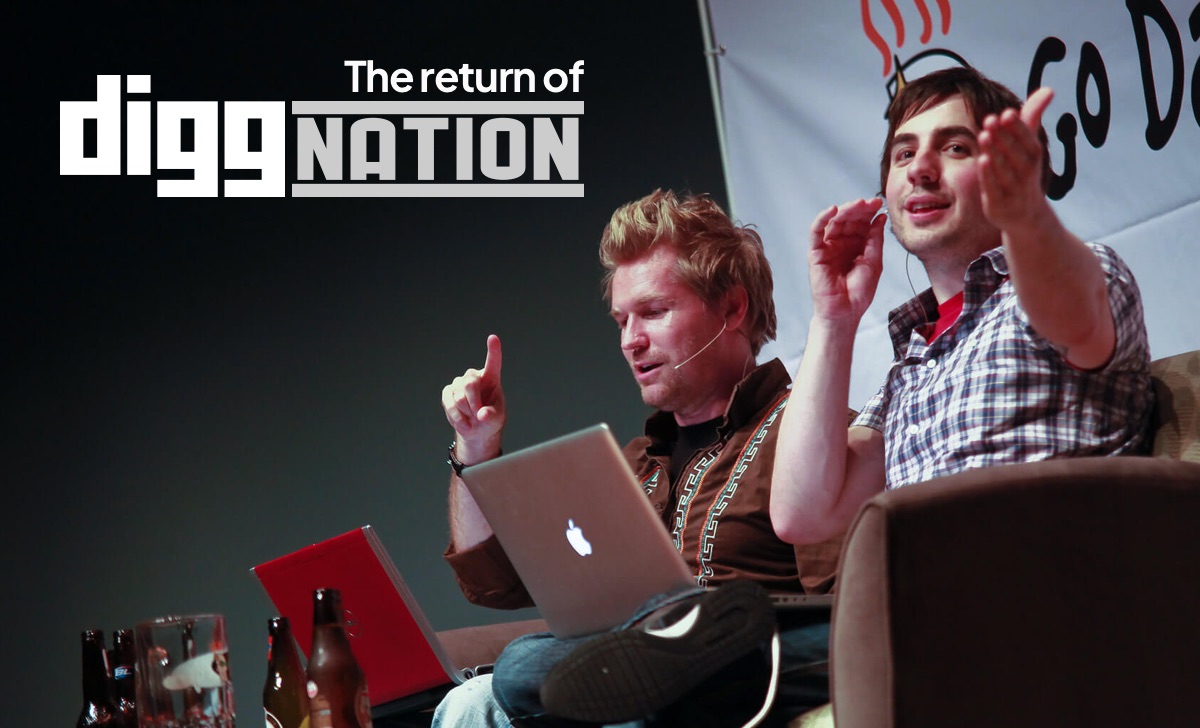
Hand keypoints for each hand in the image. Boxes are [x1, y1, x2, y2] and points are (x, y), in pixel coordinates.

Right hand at [441, 335, 505, 461]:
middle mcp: (474, 377)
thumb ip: (491, 416)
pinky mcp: (447, 392)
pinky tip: (463, 422)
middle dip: (474, 403)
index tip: (493, 338)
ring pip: (459, 396)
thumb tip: (482, 414)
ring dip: (466, 412)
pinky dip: (456, 416)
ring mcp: (459, 383)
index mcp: (491, 378)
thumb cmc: (489, 420)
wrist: (476, 430)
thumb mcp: (496, 420)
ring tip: (472, 420)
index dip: (493, 350)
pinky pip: (448, 402)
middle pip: (470, 384)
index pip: (493, 361)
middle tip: (479, 416)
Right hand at [807, 198, 886, 322]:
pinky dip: (822, 218)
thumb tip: (880, 218)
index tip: (879, 204)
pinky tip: (833, 210)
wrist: (845, 311)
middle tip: (870, 202)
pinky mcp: (816, 253)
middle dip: (859, 209)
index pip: (862, 223)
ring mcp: (828, 247)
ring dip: (846, 210)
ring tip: (858, 205)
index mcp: (857, 245)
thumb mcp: (874, 262)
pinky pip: (816, 232)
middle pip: (849, 219)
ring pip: (834, 222)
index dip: (869, 212)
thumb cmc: (859, 292)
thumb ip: (875, 239)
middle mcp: (842, 243)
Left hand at [979, 86, 1054, 232]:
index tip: (1007, 112)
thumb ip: (1032, 118)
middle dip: (1004, 137)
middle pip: (1016, 154)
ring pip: (1005, 171)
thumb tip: (1049, 89)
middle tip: (990, 119)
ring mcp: (1014, 191)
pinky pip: (995, 189)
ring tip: (984, 135)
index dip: (1018, 128)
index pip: (1028, 141)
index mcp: (1034, 158)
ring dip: (995, 153)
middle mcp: (1027, 174)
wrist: (1025, 216)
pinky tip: (982, 160)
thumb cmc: (1023, 173)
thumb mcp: (1028, 145)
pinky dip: (990, 176)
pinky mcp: (999, 205)